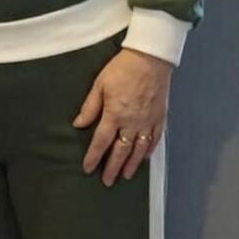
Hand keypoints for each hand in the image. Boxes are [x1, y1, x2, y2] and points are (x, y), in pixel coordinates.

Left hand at [72, 47, 173, 185]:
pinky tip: (145, 157)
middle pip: (121, 151)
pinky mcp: (160, 117)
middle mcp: (132, 122)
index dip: (94, 157)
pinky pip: (155, 139)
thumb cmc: (124, 68)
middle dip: (112, 167)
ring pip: (139, 149)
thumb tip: (79, 124)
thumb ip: (90, 107)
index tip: (88, 168)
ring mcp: (148, 121)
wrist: (150, 58)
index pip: (101, 142)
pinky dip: (149, 150)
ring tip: (125, 175)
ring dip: (132, 164)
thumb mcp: (100, 84)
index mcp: (115, 114)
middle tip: (107, 181)